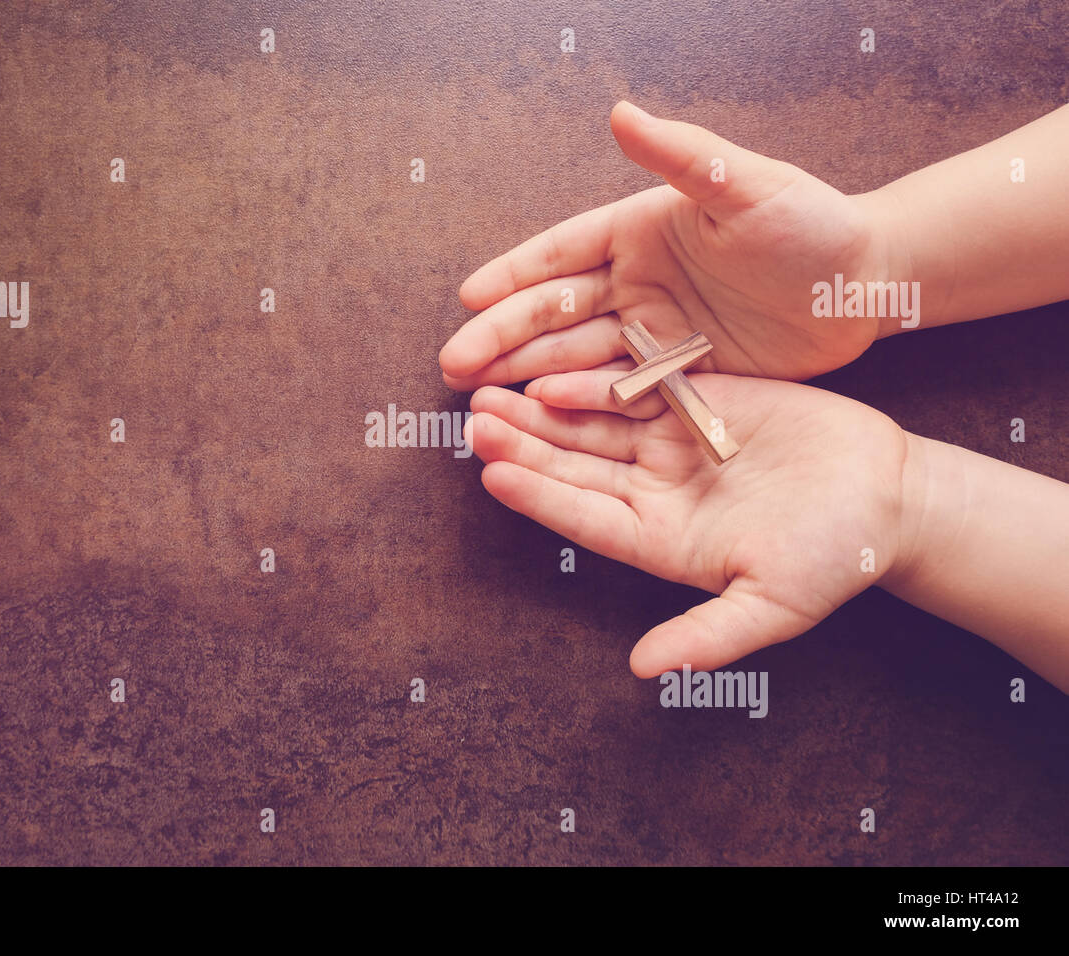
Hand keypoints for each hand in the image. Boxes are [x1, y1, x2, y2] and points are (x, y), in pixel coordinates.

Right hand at [440, 101, 902, 388]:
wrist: (864, 284)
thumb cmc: (811, 222)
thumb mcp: (748, 185)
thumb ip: (683, 157)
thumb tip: (621, 113)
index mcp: (641, 232)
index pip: (562, 253)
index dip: (515, 274)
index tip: (469, 296)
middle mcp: (636, 282)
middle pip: (555, 312)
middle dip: (503, 336)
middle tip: (455, 364)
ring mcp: (653, 332)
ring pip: (576, 356)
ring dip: (527, 374)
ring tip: (479, 398)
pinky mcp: (678, 374)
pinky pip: (619, 392)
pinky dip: (579, 404)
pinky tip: (542, 417)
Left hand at [463, 371, 913, 675]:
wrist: (890, 497)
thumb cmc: (836, 559)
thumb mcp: (772, 605)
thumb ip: (707, 637)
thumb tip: (644, 671)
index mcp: (659, 540)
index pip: (583, 518)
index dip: (538, 496)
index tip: (491, 475)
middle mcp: (654, 492)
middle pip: (574, 466)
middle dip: (523, 444)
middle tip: (473, 420)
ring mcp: (671, 445)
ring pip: (593, 423)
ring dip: (542, 409)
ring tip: (491, 390)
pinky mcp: (699, 401)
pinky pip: (637, 386)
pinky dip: (597, 378)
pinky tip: (556, 369)